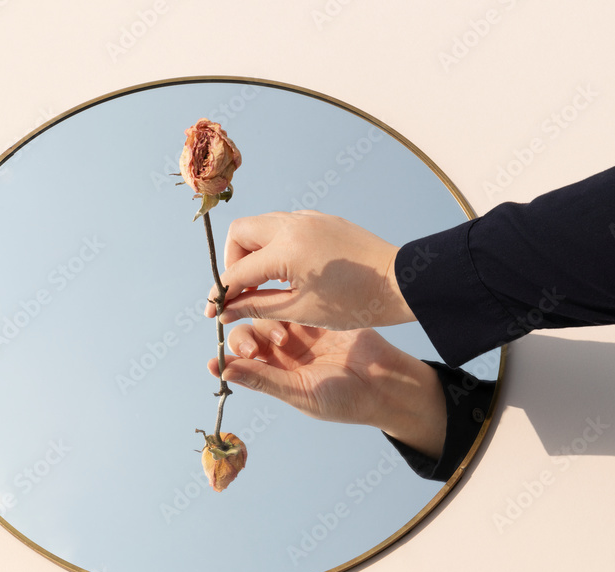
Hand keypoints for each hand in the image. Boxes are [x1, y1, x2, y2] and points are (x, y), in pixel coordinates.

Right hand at [204, 211, 415, 329]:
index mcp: (285, 248)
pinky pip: (285, 226)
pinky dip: (275, 246)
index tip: (214, 311)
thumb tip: (226, 310)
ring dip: (254, 253)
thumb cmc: (354, 302)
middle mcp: (292, 224)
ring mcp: (308, 217)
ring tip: (264, 284)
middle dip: (234, 262)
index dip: (222, 293)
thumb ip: (257, 307)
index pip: (238, 271)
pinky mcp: (322, 219)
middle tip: (242, 291)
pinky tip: (287, 271)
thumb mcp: (300, 310)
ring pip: (262, 226)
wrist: (400, 282)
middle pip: (241, 233)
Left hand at [207, 320, 446, 458]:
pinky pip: (293, 303)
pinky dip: (285, 305)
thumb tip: (221, 371)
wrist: (386, 382)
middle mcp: (283, 351)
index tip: (217, 361)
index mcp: (275, 374)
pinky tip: (287, 311)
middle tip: (257, 349)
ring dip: (266, 324)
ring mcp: (300, 331)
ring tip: (283, 338)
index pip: (240, 361)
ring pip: (267, 315)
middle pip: (248, 333)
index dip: (226, 358)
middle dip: (245, 339)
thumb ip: (262, 379)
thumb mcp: (299, 393)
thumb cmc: (343, 399)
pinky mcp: (317, 314)